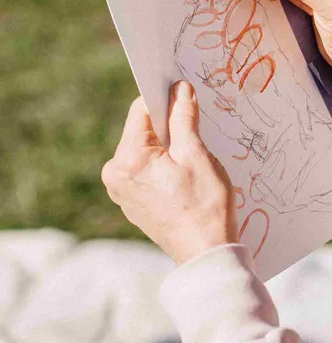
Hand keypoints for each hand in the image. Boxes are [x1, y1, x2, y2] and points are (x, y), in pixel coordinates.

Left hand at [101, 82, 238, 263]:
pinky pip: (146, 170)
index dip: (166, 99)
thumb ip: (184, 118)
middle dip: (170, 128)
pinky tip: (184, 181)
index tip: (186, 96)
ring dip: (169, 148)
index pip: (142, 110)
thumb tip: (180, 90)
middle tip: (197, 140)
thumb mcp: (197, 155)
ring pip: (146, 150)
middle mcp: (115, 174)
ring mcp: (121, 190)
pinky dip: (164, 167)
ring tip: (192, 166)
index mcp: (127, 159)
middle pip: (143, 130)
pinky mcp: (131, 201)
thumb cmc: (205, 206)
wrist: (206, 253)